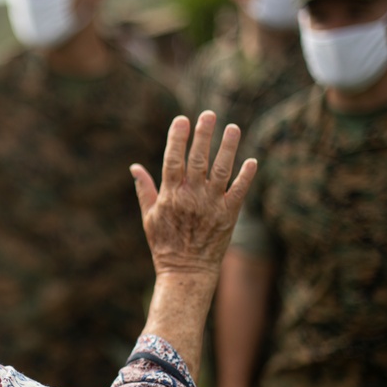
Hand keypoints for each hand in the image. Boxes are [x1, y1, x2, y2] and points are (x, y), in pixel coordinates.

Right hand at [130, 111, 255, 275]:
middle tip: (209, 114)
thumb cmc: (164, 244)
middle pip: (198, 159)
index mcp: (171, 195)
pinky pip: (240, 191)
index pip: (174, 159)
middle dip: (204, 134)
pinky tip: (252, 160)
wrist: (186, 272)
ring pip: (221, 170)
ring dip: (228, 148)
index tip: (182, 119)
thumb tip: (134, 166)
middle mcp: (192, 196)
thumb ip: (145, 189)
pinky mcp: (229, 215)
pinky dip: (246, 176)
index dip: (177, 138)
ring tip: (232, 128)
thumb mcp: (149, 217)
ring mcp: (211, 205)